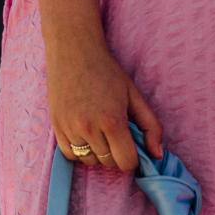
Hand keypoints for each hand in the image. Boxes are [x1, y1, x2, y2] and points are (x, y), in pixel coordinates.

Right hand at [45, 36, 163, 171]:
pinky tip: (84, 130)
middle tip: (115, 130)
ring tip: (99, 128)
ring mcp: (70, 129)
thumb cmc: (107, 71)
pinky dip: (80, 150)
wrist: (74, 52)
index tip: (131, 143)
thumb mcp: (134, 95)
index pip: (126, 162)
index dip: (132, 156)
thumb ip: (151, 126)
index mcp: (112, 121)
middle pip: (109, 163)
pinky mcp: (56, 128)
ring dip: (97, 152)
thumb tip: (157, 155)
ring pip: (90, 161)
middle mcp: (89, 129)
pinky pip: (71, 155)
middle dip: (116, 152)